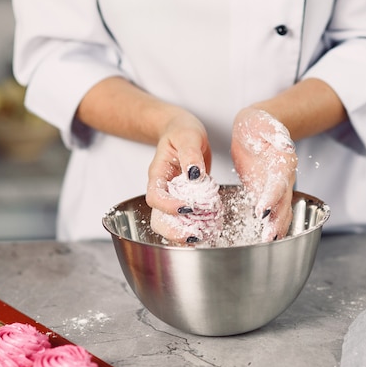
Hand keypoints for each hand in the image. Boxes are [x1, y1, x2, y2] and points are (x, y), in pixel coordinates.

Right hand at [145, 108, 211, 242]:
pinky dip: (197, 225)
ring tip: (204, 235)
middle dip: (174, 231)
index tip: (188, 207)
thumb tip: (194, 174)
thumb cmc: (182, 130)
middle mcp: (163, 189)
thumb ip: (190, 154)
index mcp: (158, 174)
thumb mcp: (187, 136)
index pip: (154, 197)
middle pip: (158, 219)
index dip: (168, 206)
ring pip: (171, 223)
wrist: (183, 131)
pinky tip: (211, 227)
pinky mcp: (185, 200)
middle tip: (195, 235)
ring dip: (186, 232)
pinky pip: (186, 218)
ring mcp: (173, 197)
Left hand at [231, 107, 296, 240]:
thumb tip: (286, 143)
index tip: (262, 211)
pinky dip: (269, 224)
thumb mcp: (262, 122)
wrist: (254, 128)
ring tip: (268, 241)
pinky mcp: (264, 192)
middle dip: (277, 220)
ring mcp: (275, 187)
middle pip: (283, 202)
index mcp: (283, 161)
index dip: (272, 197)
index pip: (278, 183)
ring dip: (276, 226)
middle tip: (268, 238)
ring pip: (280, 210)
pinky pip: (269, 210)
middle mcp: (283, 177)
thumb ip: (273, 132)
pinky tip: (264, 239)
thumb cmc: (258, 123)